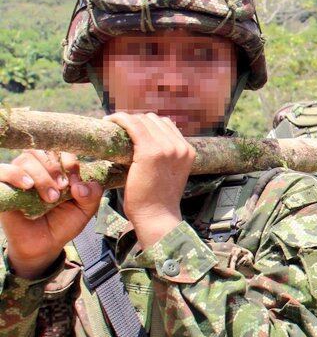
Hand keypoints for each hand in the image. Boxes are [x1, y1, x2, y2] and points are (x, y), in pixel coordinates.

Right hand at [0, 150, 103, 278]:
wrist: (44, 245)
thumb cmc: (63, 223)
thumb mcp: (85, 210)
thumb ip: (91, 195)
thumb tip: (80, 185)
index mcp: (57, 169)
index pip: (60, 149)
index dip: (69, 160)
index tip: (75, 178)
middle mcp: (36, 168)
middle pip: (42, 151)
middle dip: (55, 169)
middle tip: (62, 189)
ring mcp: (18, 176)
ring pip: (25, 159)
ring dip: (41, 176)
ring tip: (50, 198)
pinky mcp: (3, 188)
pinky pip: (2, 171)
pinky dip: (15, 174)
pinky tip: (28, 186)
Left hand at [107, 113, 195, 248]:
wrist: (157, 217)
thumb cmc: (157, 200)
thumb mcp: (169, 175)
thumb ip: (165, 158)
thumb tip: (147, 146)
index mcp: (187, 151)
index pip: (165, 125)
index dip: (146, 123)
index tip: (130, 128)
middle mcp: (180, 147)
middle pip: (153, 120)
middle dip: (135, 120)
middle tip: (118, 128)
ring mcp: (167, 148)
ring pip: (142, 119)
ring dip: (126, 119)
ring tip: (112, 125)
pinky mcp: (150, 152)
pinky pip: (132, 125)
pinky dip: (119, 119)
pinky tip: (108, 121)